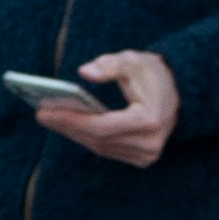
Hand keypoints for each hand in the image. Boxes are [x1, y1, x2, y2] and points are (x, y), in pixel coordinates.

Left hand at [39, 49, 181, 165]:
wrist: (178, 92)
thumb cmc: (151, 73)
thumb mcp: (133, 60)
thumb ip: (109, 65)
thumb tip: (83, 72)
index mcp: (149, 119)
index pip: (102, 126)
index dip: (72, 120)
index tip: (45, 111)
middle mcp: (149, 143)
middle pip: (97, 139)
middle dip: (67, 126)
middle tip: (41, 114)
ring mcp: (146, 154)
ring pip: (100, 147)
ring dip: (73, 133)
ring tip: (50, 118)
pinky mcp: (142, 159)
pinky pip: (107, 149)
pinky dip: (87, 137)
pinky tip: (68, 125)